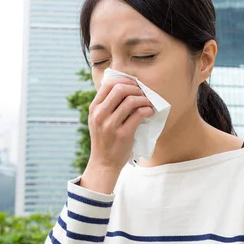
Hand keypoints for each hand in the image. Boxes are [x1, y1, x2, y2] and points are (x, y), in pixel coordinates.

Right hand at [80, 78, 153, 193]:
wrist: (104, 163)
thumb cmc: (104, 139)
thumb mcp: (98, 120)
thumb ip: (106, 105)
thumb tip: (124, 87)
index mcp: (94, 108)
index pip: (108, 84)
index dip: (124, 80)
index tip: (134, 85)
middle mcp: (100, 115)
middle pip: (120, 89)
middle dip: (135, 88)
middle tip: (143, 94)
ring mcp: (110, 125)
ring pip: (131, 100)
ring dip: (143, 99)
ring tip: (148, 103)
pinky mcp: (123, 134)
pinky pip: (139, 114)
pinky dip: (147, 110)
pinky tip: (150, 112)